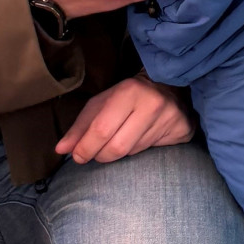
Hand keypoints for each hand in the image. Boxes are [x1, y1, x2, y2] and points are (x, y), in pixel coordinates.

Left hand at [55, 76, 194, 163]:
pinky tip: (137, 139)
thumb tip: (61, 149)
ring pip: (132, 152)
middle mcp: (151, 104)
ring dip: (117, 154)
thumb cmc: (127, 96)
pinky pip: (150, 153)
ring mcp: (169, 118)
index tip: (77, 156)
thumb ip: (81, 127)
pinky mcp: (181, 130)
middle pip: (117, 147)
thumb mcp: (101, 103)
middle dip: (100, 155)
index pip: (102, 130)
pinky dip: (137, 152)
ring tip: (117, 141)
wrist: (168, 86)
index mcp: (128, 92)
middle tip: (94, 154)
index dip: (86, 148)